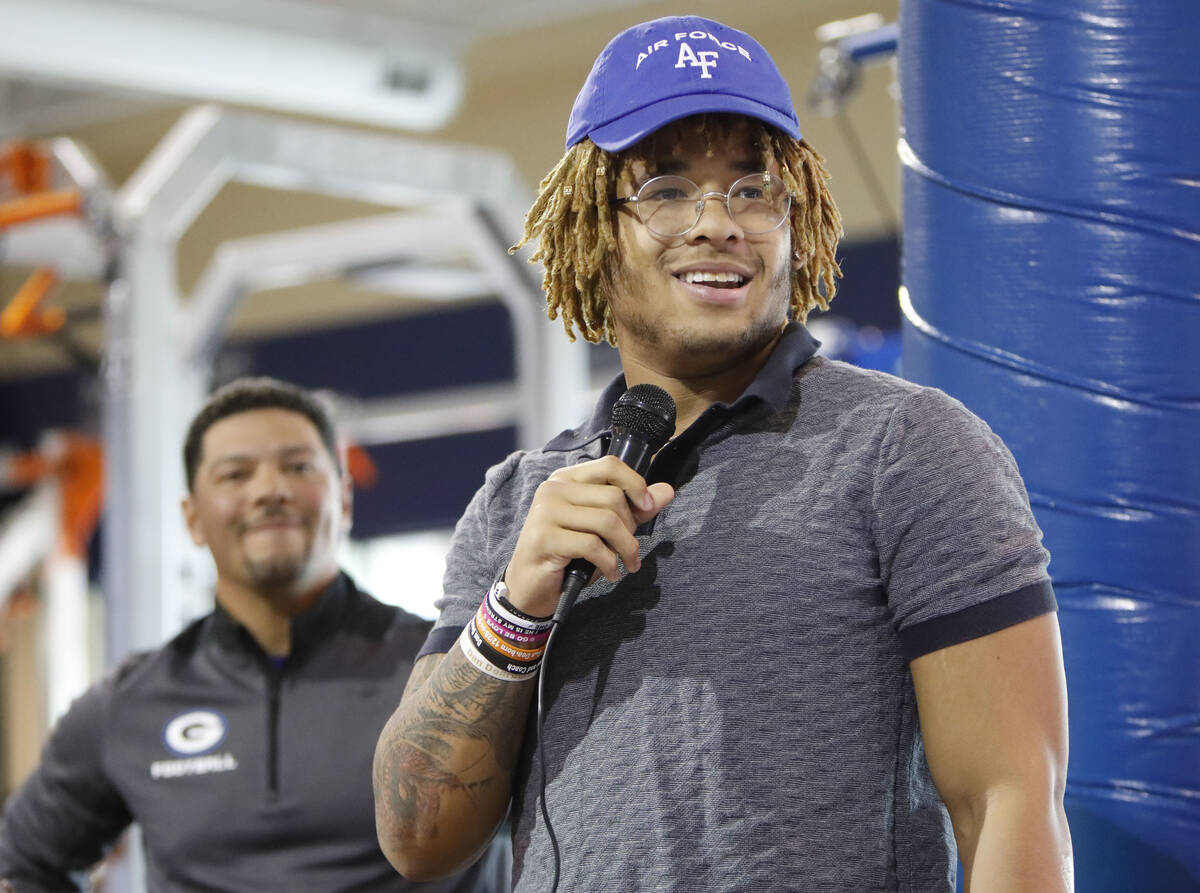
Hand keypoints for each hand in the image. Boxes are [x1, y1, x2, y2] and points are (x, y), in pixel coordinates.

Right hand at [503, 455, 674, 616]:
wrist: (530, 588)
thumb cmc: (568, 555)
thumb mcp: (604, 530)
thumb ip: (634, 509)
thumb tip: (667, 491)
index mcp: (567, 479)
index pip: (610, 465)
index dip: (635, 484)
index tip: (648, 507)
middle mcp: (553, 489)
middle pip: (613, 497)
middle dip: (631, 528)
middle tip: (629, 550)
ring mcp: (545, 512)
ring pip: (606, 521)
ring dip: (626, 548)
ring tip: (627, 564)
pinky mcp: (544, 538)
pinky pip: (592, 545)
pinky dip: (609, 563)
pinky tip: (610, 573)